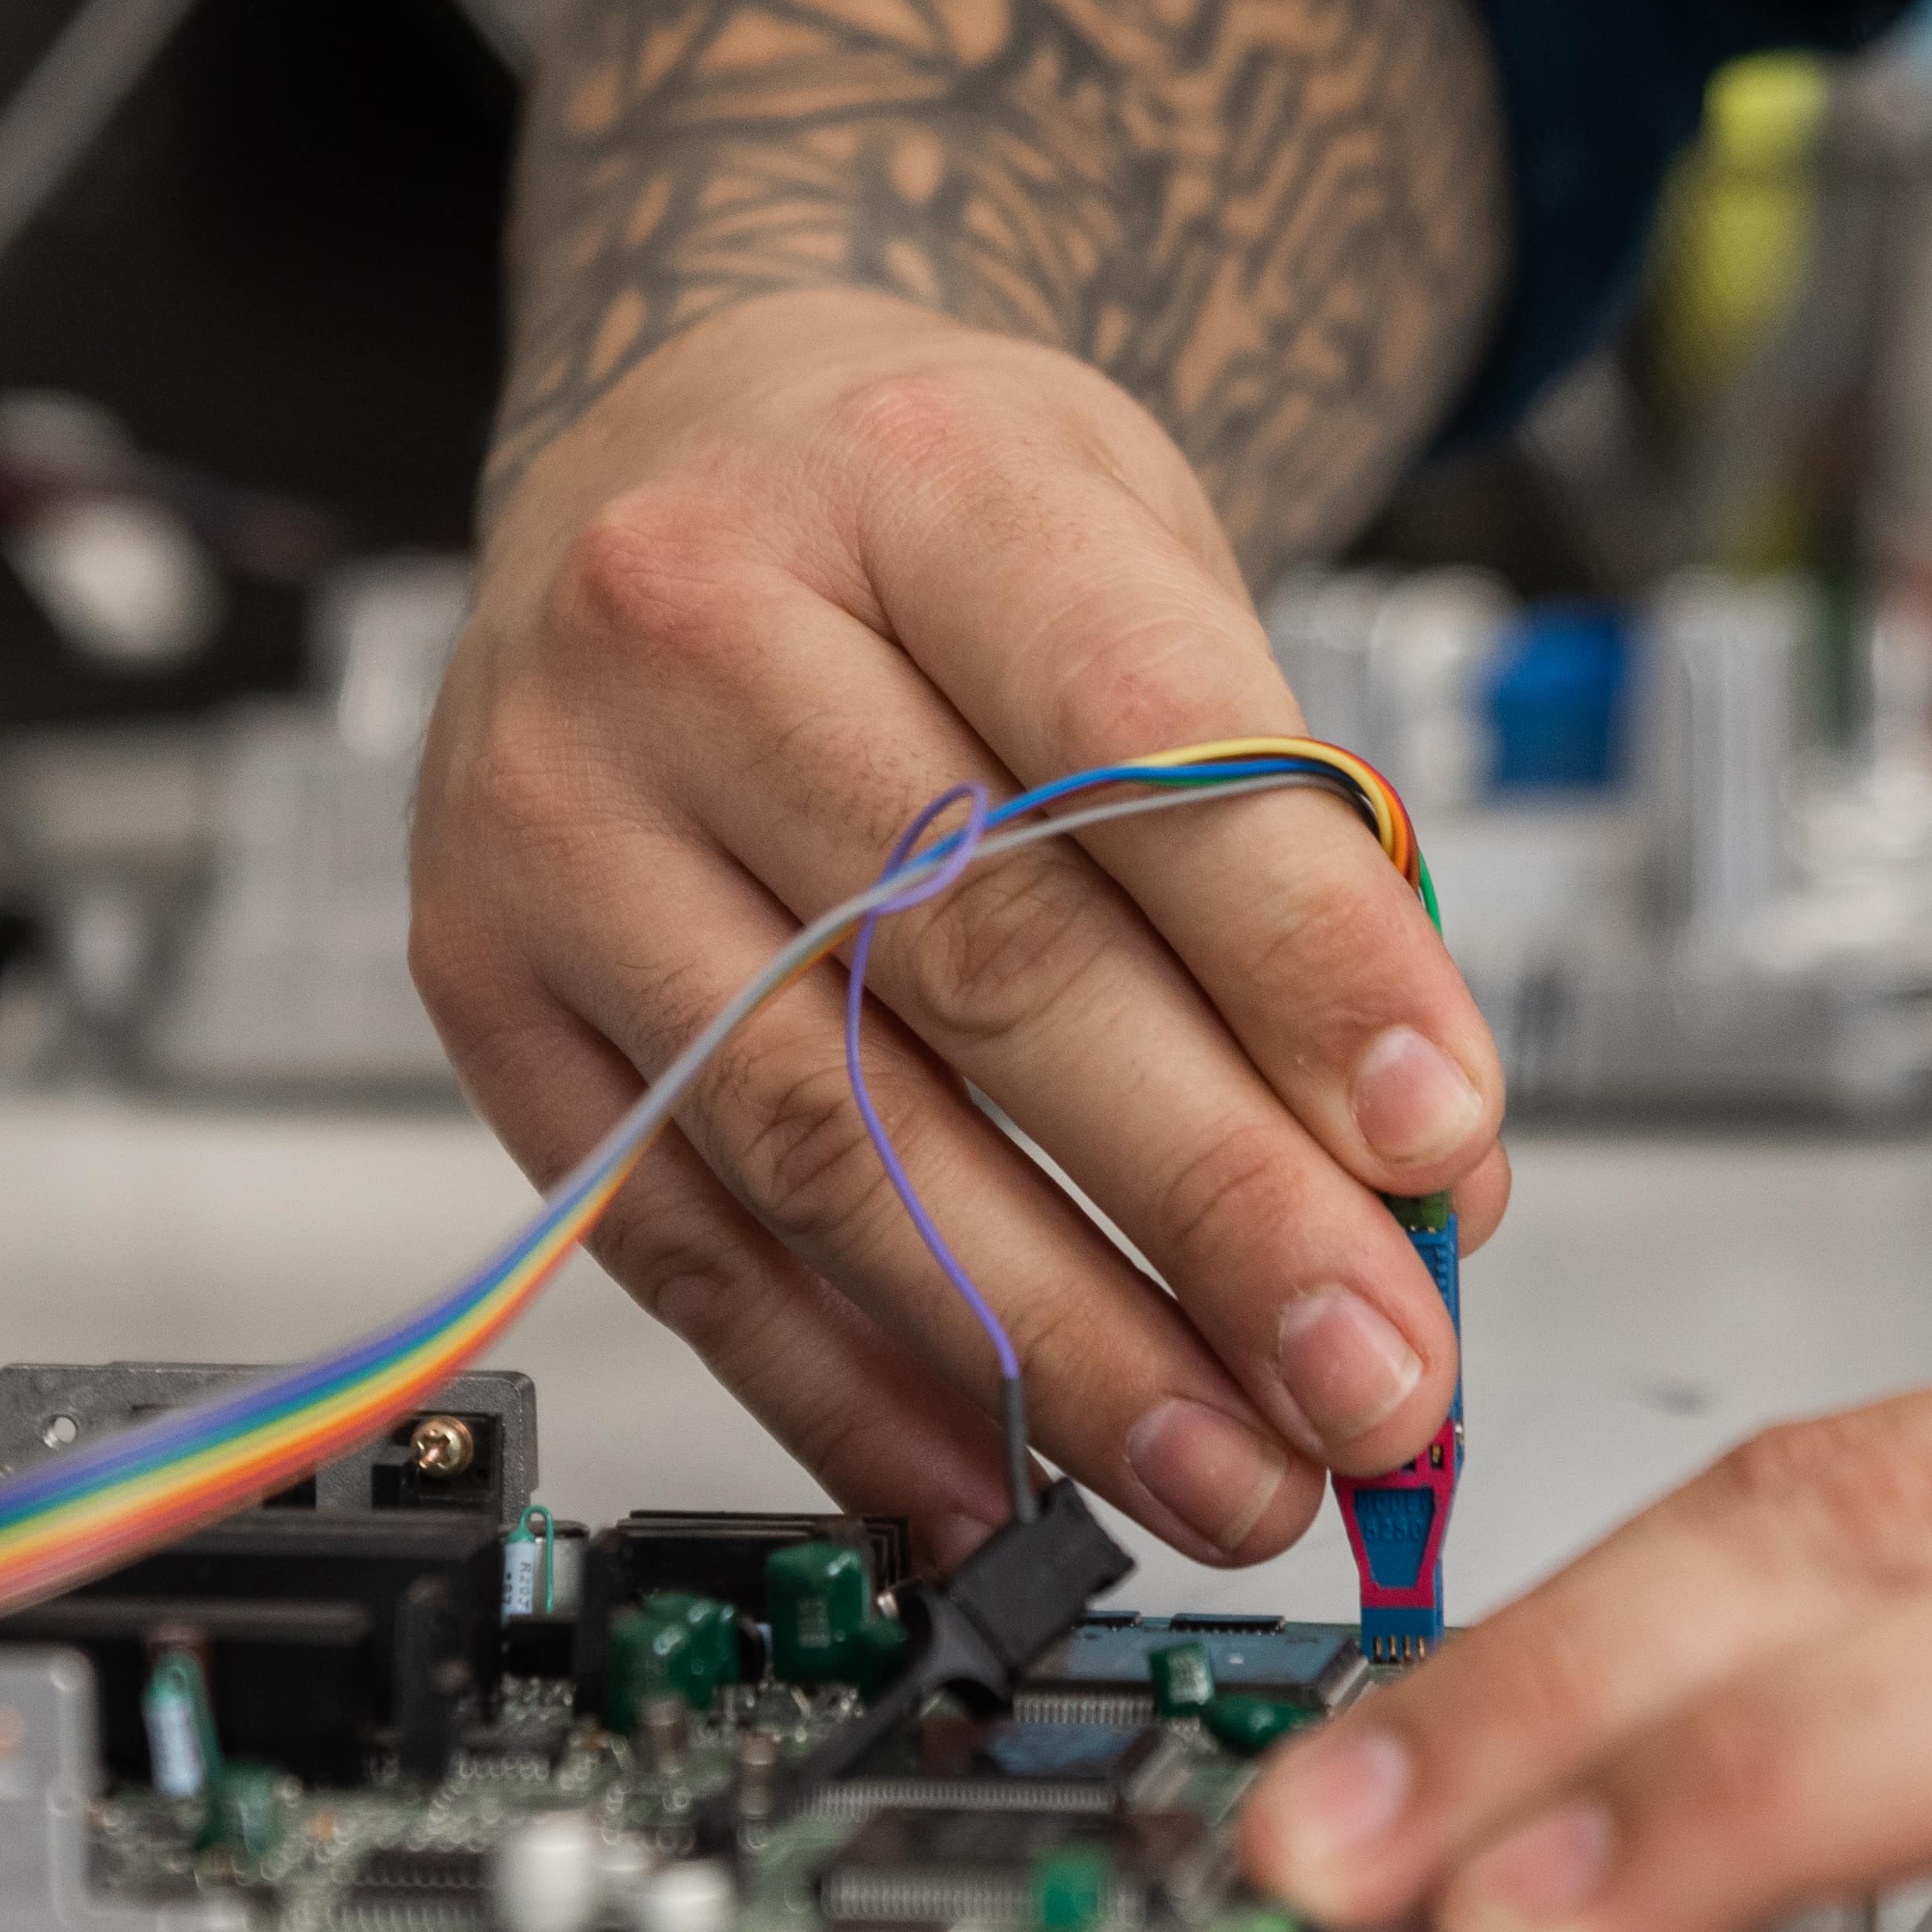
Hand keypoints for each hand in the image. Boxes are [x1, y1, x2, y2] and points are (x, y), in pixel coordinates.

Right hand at [414, 290, 1508, 1563]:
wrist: (671, 447)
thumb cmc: (928, 523)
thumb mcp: (1148, 563)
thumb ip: (1285, 846)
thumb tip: (1418, 1176)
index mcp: (915, 475)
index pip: (1135, 732)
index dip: (1302, 957)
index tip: (1444, 1142)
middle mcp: (694, 628)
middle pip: (983, 962)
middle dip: (1212, 1208)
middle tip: (1371, 1377)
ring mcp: (561, 817)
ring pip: (825, 1136)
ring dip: (1052, 1349)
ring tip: (1230, 1475)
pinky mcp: (486, 989)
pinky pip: (679, 1238)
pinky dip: (850, 1391)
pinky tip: (1001, 1484)